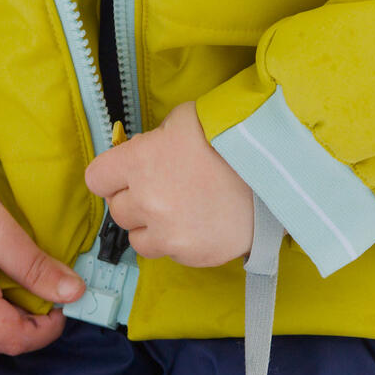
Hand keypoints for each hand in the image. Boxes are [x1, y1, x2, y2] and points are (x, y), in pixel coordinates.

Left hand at [84, 102, 253, 266]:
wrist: (278, 171)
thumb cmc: (231, 138)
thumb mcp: (184, 119)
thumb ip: (155, 137)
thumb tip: (143, 150)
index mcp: (139, 162)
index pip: (96, 178)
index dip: (111, 175)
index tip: (127, 173)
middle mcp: (146, 201)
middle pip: (117, 210)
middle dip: (134, 199)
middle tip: (163, 188)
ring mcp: (168, 232)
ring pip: (137, 238)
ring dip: (151, 226)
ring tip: (180, 210)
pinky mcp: (190, 255)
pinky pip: (167, 253)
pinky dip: (177, 241)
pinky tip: (199, 223)